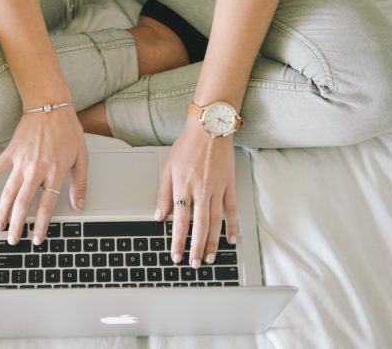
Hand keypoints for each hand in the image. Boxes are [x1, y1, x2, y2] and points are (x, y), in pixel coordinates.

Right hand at [0, 108, 88, 244]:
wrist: (50, 105)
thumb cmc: (67, 129)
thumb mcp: (82, 156)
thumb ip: (80, 183)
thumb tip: (79, 204)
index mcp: (55, 172)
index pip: (46, 205)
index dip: (41, 224)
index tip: (37, 239)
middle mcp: (36, 170)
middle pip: (23, 204)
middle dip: (17, 225)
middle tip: (13, 240)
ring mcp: (21, 162)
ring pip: (8, 192)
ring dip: (2, 211)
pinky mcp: (10, 153)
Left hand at [155, 116, 238, 267]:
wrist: (210, 128)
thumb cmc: (187, 146)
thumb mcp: (167, 168)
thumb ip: (163, 194)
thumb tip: (159, 216)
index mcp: (183, 186)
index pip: (180, 221)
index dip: (178, 241)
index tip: (176, 255)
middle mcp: (201, 190)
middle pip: (199, 226)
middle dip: (197, 248)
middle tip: (195, 264)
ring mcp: (217, 189)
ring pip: (216, 221)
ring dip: (213, 242)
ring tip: (210, 257)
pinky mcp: (229, 185)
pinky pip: (231, 209)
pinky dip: (232, 226)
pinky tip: (231, 239)